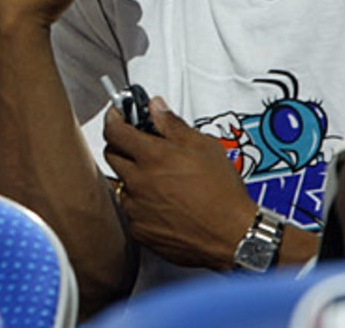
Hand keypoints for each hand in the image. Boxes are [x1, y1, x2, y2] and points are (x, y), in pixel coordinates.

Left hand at [104, 99, 255, 270]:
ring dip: (131, 177)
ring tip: (157, 180)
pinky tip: (161, 203)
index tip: (116, 116)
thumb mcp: (204, 147)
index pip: (114, 131)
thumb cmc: (223, 193)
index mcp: (153, 156)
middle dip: (120, 146)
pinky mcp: (139, 230)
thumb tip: (156, 107)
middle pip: (111, 155)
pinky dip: (140, 204)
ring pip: (120, 184)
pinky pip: (130, 211)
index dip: (113, 119)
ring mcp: (136, 207)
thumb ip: (173, 125)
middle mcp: (139, 181)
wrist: (233, 235)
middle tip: (137, 146)